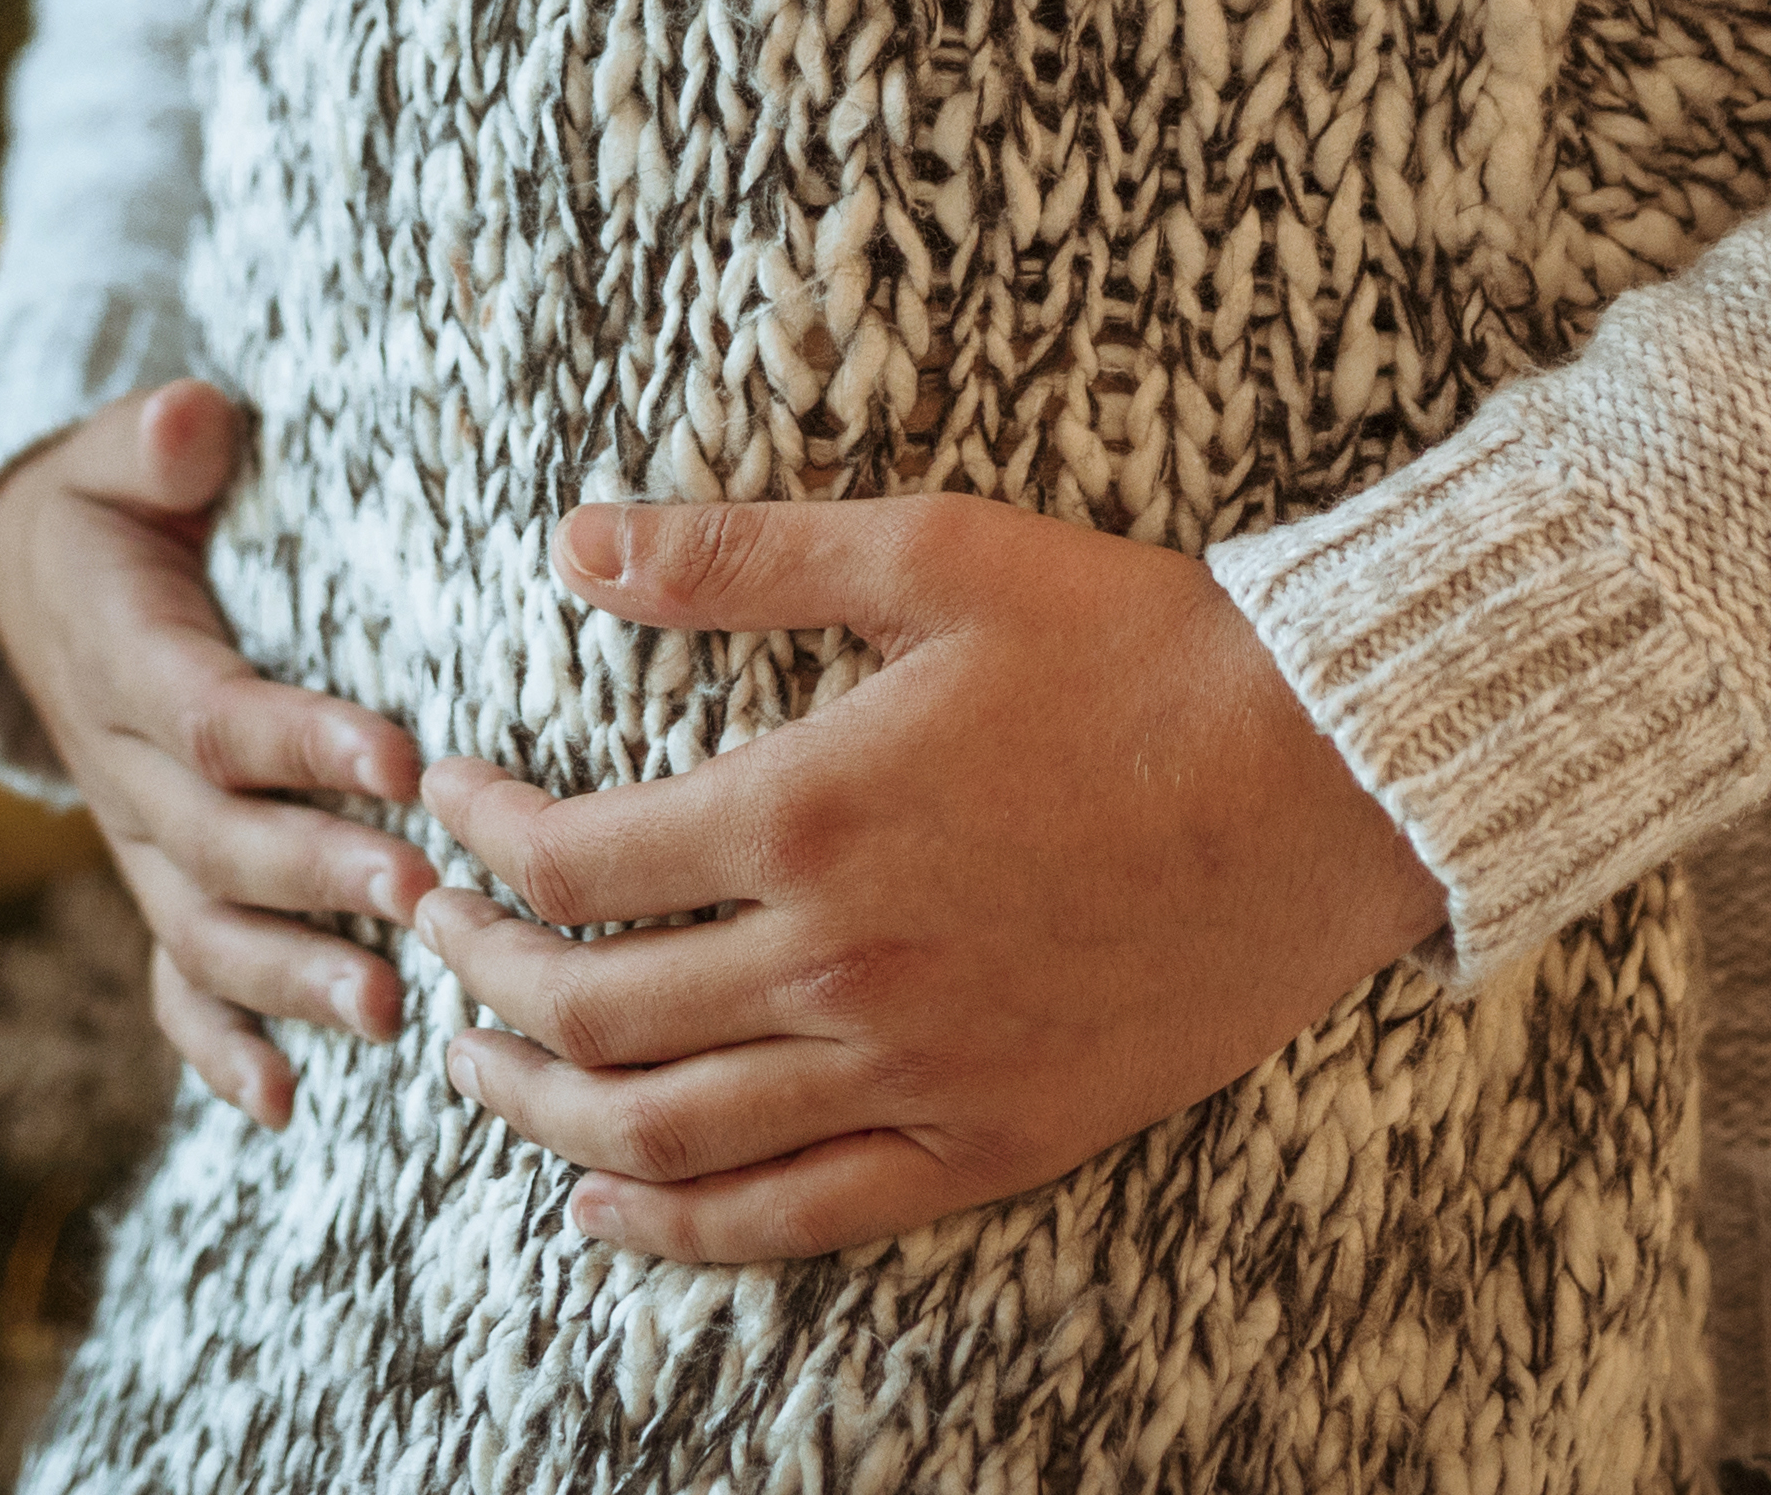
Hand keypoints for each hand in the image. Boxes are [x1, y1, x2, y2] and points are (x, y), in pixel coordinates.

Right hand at [0, 380, 432, 1128]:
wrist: (33, 582)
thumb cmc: (114, 504)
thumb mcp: (119, 452)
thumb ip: (155, 439)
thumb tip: (190, 420)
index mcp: (124, 660)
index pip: (211, 712)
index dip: (298, 739)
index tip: (399, 753)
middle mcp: (121, 768)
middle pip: (216, 837)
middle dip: (319, 874)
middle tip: (424, 897)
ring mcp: (136, 841)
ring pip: (203, 926)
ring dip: (290, 976)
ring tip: (388, 1009)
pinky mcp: (154, 881)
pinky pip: (174, 979)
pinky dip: (217, 1045)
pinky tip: (283, 1104)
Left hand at [403, 493, 1442, 1264]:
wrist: (1341, 774)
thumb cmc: (1142, 643)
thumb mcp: (937, 553)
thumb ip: (743, 554)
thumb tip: (572, 541)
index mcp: (811, 812)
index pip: (574, 863)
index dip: (479, 846)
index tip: (446, 817)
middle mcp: (842, 962)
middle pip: (587, 1015)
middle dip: (476, 978)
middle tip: (429, 940)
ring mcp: (916, 1068)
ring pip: (666, 1136)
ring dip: (539, 1114)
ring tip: (477, 1071)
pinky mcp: (992, 1139)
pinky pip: (798, 1217)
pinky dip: (678, 1230)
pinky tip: (604, 1210)